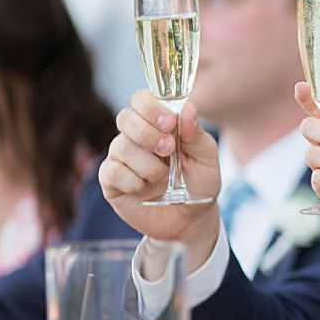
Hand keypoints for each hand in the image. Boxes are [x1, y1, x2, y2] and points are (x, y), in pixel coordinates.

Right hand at [98, 89, 220, 270]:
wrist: (191, 220)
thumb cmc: (199, 184)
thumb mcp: (207, 159)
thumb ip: (196, 135)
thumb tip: (187, 108)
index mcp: (160, 124)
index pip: (142, 99)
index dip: (151, 106)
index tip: (169, 122)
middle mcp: (137, 137)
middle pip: (125, 117)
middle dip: (147, 133)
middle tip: (169, 150)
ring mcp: (122, 158)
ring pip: (121, 147)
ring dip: (148, 164)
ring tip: (164, 177)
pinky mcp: (111, 181)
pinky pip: (113, 172)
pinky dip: (133, 181)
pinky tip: (145, 189)